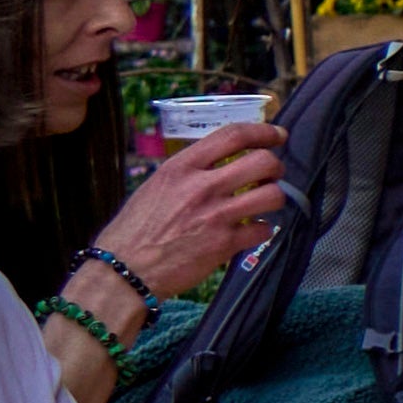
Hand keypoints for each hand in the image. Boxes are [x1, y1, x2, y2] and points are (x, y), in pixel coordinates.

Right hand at [96, 123, 279, 304]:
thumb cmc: (135, 228)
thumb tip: (220, 164)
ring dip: (275, 198)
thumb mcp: (157, 186)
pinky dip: (262, 230)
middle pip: (264, 161)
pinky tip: (251, 232)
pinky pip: (264, 229)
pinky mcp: (225, 244)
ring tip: (262, 204)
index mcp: (181, 168)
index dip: (263, 131)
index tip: (278, 135)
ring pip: (273, 195)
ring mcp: (216, 216)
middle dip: (275, 168)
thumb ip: (189, 172)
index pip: (232, 135)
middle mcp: (202, 187)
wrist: (123, 270)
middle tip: (270, 177)